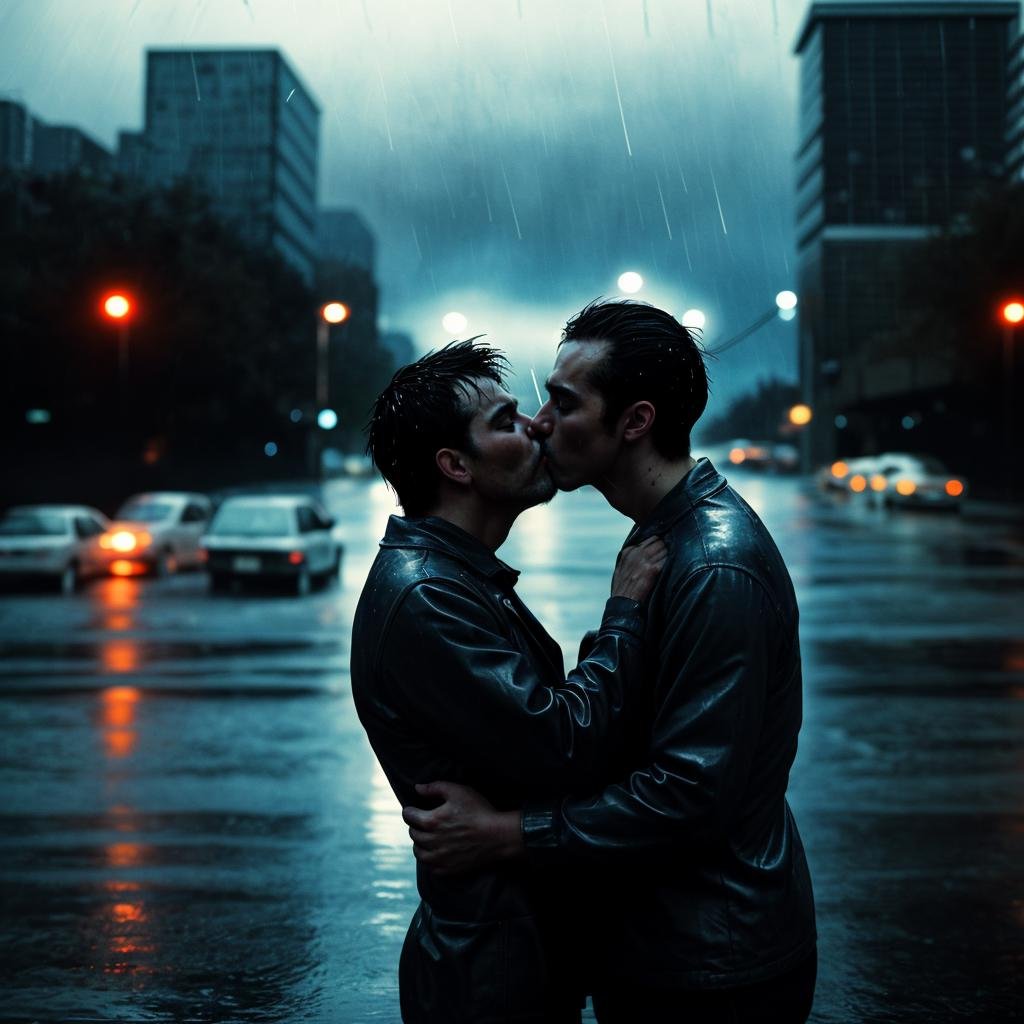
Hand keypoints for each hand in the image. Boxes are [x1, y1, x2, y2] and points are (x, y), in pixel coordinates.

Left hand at [402, 781, 522, 875]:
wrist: (498, 836)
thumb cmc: (479, 811)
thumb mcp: (458, 791)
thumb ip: (435, 787)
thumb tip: (417, 788)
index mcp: (431, 821)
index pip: (408, 816)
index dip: (410, 810)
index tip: (414, 809)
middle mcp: (431, 841)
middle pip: (413, 833)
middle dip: (415, 825)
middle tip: (423, 821)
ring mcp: (439, 858)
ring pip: (418, 852)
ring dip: (419, 843)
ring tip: (427, 837)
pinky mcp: (448, 869)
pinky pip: (430, 866)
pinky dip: (430, 859)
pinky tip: (436, 852)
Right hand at [610, 535, 667, 602]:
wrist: (623, 601)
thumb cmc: (622, 587)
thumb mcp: (621, 567)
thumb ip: (631, 556)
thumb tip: (643, 549)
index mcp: (629, 551)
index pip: (650, 539)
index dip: (658, 544)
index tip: (661, 550)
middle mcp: (636, 553)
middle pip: (659, 542)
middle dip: (664, 548)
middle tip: (668, 555)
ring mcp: (644, 560)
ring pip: (664, 549)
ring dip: (668, 555)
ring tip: (669, 562)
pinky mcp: (652, 569)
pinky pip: (666, 560)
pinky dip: (669, 563)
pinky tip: (670, 568)